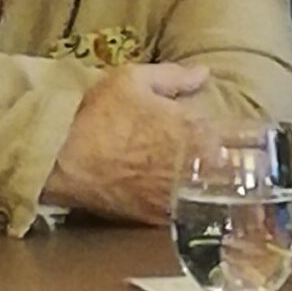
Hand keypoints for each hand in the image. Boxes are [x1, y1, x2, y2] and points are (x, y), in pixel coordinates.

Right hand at [43, 63, 207, 220]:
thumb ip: (174, 76)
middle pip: (223, 165)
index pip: (227, 131)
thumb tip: (204, 73)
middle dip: (217, 158)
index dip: (218, 130)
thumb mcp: (131, 80)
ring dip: (203, 183)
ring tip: (186, 175)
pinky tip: (170, 194)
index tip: (214, 131)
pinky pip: (183, 211)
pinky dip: (182, 203)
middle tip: (202, 154)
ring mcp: (179, 195)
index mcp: (195, 127)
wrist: (64, 160)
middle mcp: (195, 164)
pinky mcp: (161, 218)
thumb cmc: (99, 114)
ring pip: (206, 191)